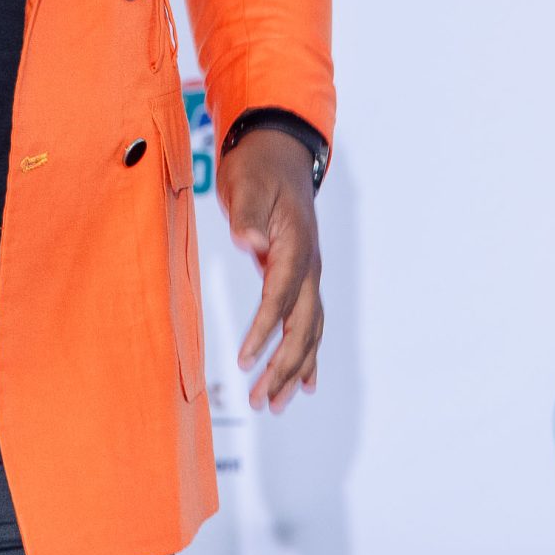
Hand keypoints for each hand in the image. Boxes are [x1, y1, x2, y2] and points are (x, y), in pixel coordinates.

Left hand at [218, 127, 323, 411]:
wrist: (279, 150)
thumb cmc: (258, 166)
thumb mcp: (245, 183)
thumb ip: (246, 215)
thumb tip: (249, 243)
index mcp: (295, 245)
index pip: (279, 296)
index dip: (263, 330)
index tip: (244, 360)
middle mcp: (309, 265)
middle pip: (302, 325)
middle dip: (283, 366)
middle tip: (260, 401)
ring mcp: (309, 273)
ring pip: (308, 331)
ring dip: (294, 369)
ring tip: (274, 404)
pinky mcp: (301, 276)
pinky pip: (310, 323)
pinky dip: (307, 355)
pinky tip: (303, 384)